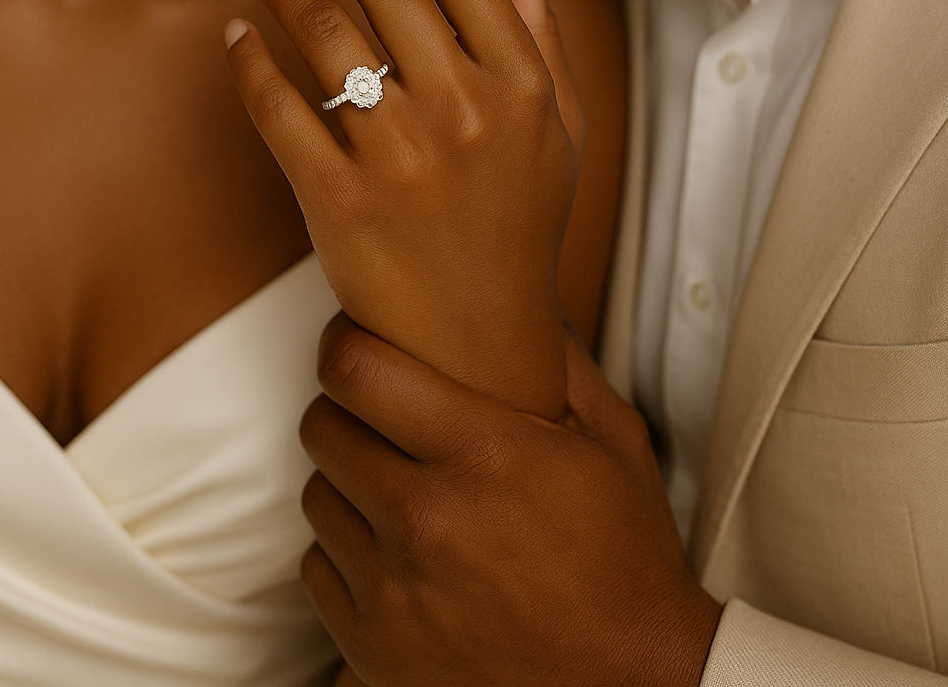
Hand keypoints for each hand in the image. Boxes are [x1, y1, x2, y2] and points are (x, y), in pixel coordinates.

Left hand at [225, 0, 583, 418]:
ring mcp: (401, 156)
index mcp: (519, 81)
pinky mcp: (340, 202)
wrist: (477, 334)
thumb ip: (541, 30)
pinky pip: (279, 112)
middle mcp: (464, 109)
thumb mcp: (557, 124)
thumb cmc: (518, 221)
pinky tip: (236, 33)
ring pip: (324, 33)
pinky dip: (250, 63)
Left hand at [300, 314, 722, 686]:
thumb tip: (524, 298)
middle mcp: (424, 517)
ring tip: (396, 484)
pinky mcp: (372, 646)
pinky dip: (346, 551)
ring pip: (316, 496)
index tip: (356, 341)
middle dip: (347, 408)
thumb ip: (561, 362)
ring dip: (348, 481)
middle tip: (381, 413)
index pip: (355, 370)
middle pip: (322, 426)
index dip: (345, 344)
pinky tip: (394, 548)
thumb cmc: (625, 560)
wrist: (631, 685)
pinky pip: (317, 566)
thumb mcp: (614, 442)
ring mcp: (392, 588)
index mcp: (481, 453)